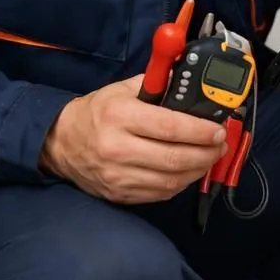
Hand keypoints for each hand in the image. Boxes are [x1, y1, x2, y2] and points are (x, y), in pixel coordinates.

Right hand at [40, 75, 228, 204]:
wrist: (59, 144)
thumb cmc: (95, 113)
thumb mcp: (121, 90)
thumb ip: (156, 86)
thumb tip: (191, 85)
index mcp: (119, 117)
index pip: (169, 127)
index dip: (200, 131)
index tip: (218, 130)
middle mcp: (118, 149)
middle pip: (174, 158)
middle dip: (207, 153)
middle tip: (220, 145)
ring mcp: (118, 176)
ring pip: (171, 180)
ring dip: (198, 170)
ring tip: (209, 157)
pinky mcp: (120, 194)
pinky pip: (160, 193)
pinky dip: (180, 183)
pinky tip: (188, 171)